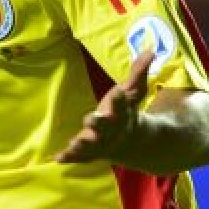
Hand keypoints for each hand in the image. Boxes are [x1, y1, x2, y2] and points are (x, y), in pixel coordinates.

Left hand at [56, 49, 152, 163]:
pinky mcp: (88, 152)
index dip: (120, 99)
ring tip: (73, 144)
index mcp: (121, 113)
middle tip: (90, 119)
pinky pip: (79, 157)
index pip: (121, 104)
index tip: (118, 92)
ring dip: (83, 145)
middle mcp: (111, 129)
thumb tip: (151, 50)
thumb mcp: (133, 91)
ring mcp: (100, 143)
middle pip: (105, 126)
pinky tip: (57, 158)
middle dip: (98, 124)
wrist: (130, 141)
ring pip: (92, 145)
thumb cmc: (126, 111)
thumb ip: (138, 72)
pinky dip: (69, 158)